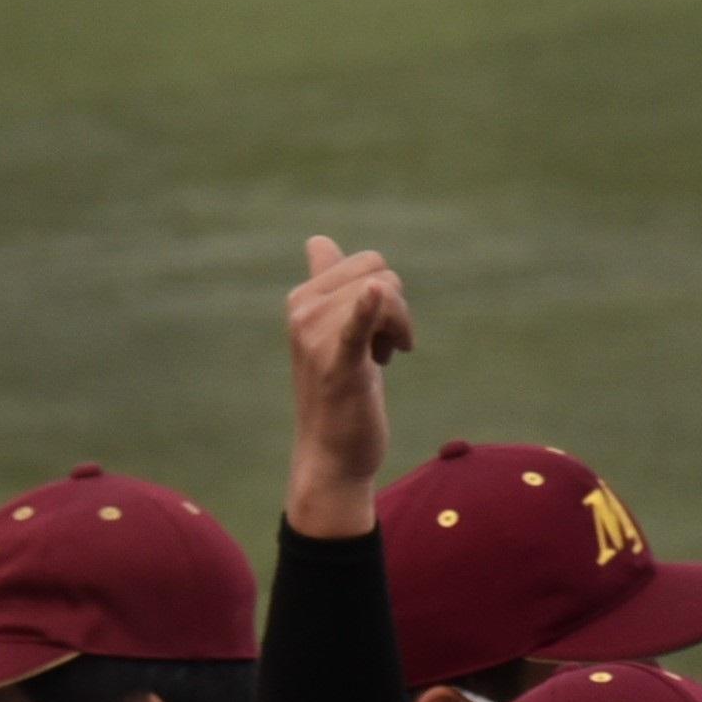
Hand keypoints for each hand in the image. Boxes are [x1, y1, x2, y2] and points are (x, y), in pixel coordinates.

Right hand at [284, 236, 412, 538]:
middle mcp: (303, 310)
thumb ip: (326, 284)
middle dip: (397, 309)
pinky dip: (367, 310)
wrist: (331, 460)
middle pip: (382, 273)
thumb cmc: (337, 396)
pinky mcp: (340, 366)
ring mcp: (317, 336)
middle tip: (382, 350)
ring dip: (398, 329)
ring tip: (381, 361)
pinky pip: (356, 325)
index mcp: (303, 298)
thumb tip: (317, 241)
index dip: (384, 293)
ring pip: (388, 294)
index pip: (366, 263)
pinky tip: (373, 297)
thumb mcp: (330, 334)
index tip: (373, 328)